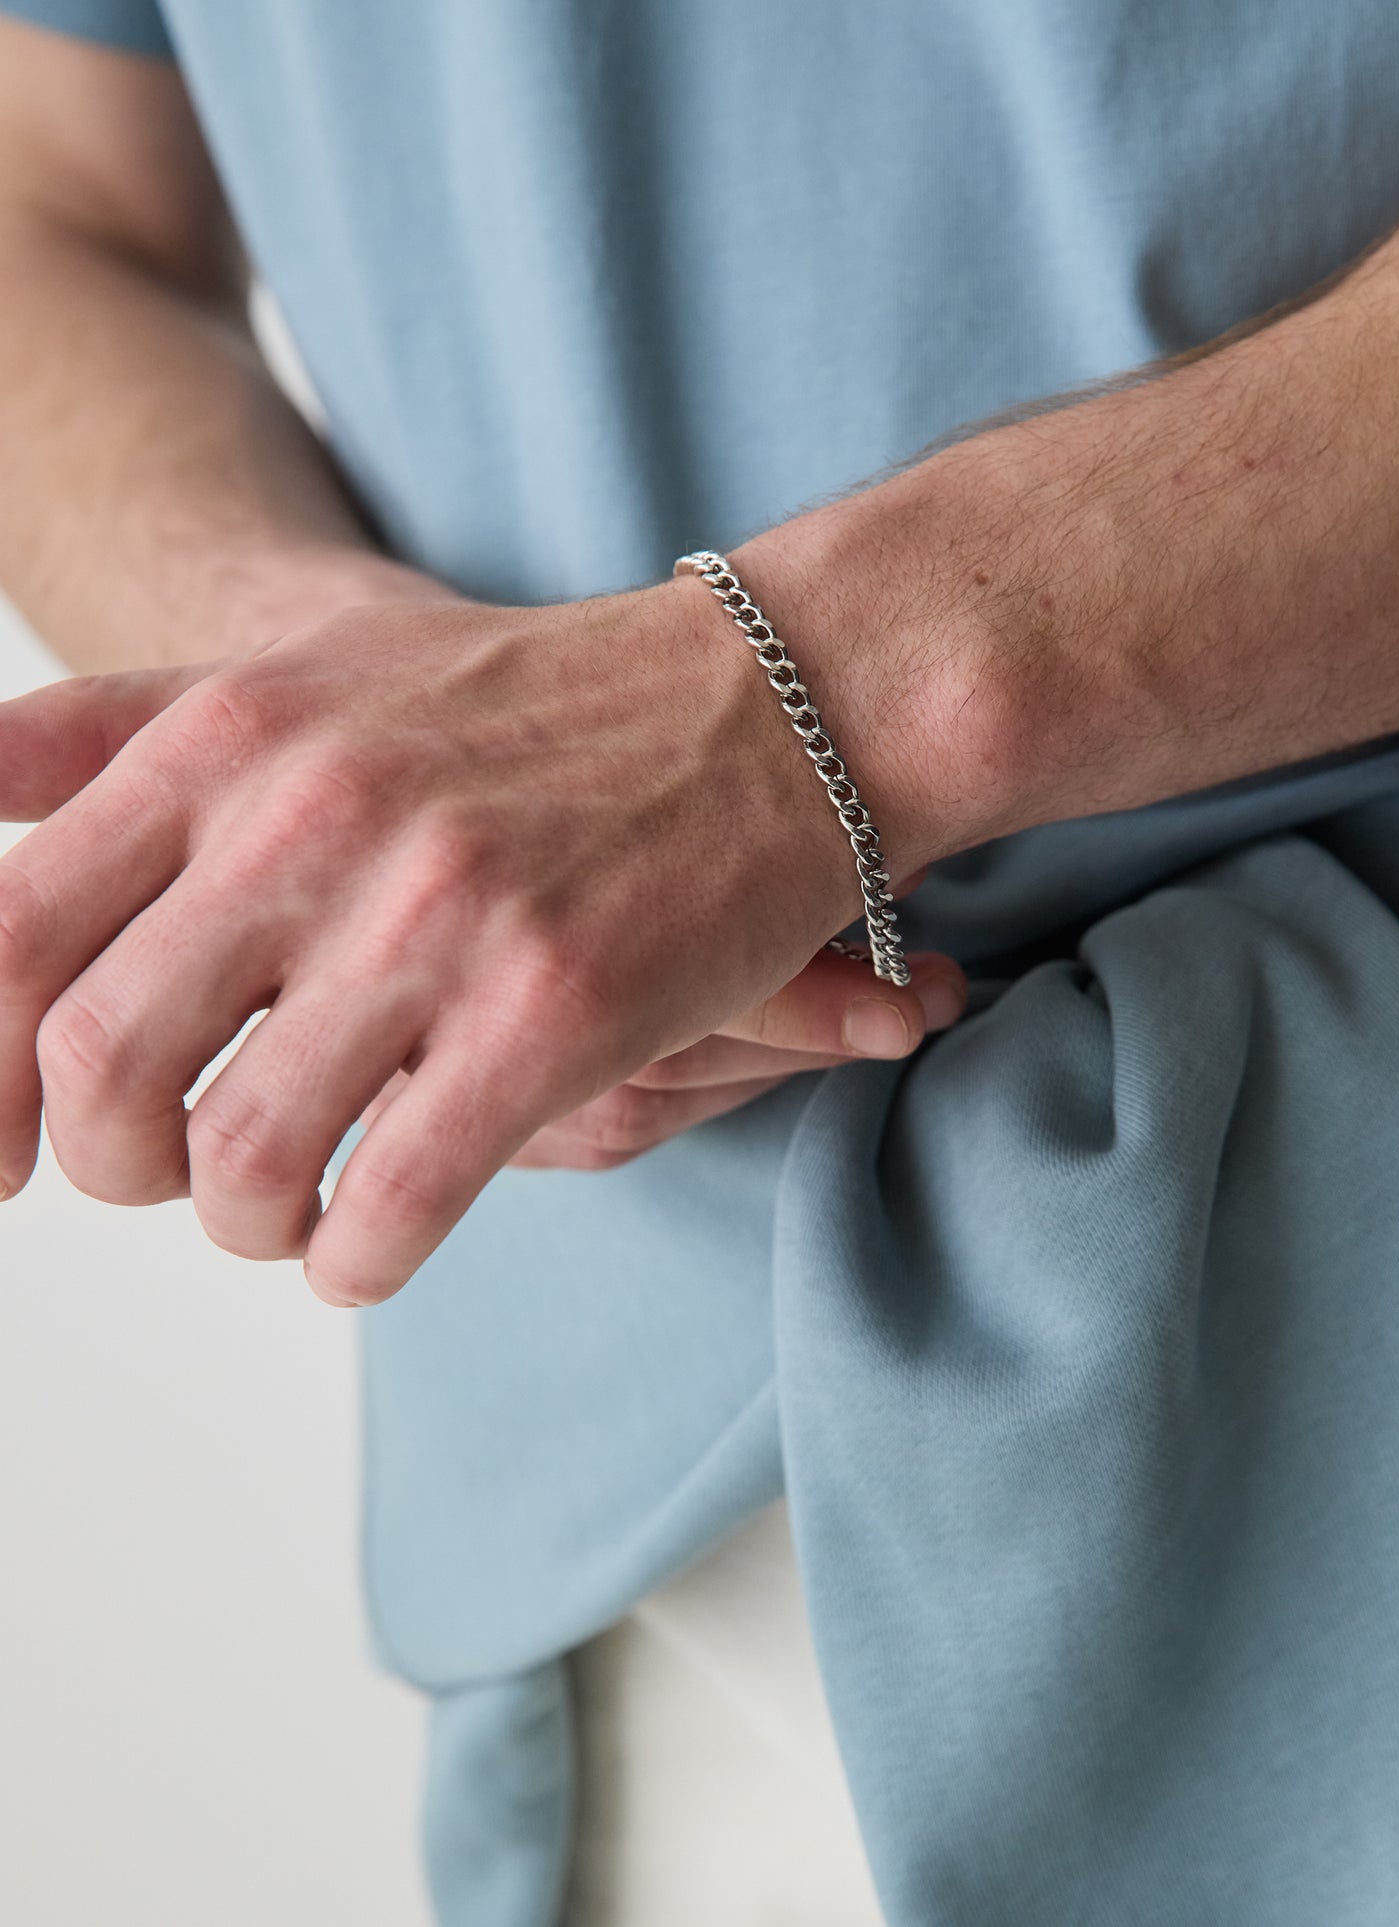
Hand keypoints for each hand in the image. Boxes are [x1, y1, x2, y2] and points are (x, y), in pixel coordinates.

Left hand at [0, 578, 939, 1303]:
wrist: (766, 699)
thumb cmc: (523, 709)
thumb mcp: (300, 674)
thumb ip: (116, 733)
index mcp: (229, 739)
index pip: (11, 937)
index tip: (4, 1156)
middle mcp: (313, 816)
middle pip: (103, 1066)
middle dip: (115, 1167)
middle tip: (179, 1174)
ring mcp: (439, 914)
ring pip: (241, 1159)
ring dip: (245, 1226)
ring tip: (290, 1212)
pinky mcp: (553, 1008)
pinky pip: (393, 1199)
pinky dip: (356, 1258)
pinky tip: (371, 1243)